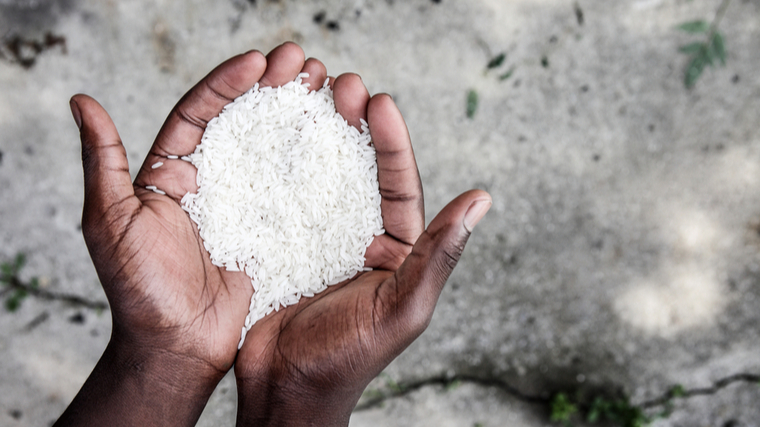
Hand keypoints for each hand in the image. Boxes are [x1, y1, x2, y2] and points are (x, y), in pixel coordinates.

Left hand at [56, 43, 311, 425]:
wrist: (177, 345)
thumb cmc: (138, 290)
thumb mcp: (111, 222)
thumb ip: (102, 163)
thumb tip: (82, 102)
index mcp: (173, 172)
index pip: (200, 112)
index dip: (227, 82)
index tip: (258, 62)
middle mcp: (213, 182)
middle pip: (245, 122)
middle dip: (273, 88)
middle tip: (303, 64)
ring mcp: (246, 206)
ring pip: (275, 150)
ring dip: (299, 116)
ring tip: (329, 89)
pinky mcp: (273, 232)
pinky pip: (296, 193)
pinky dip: (316, 166)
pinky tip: (338, 142)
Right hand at [233, 48, 491, 425]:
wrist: (285, 390)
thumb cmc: (347, 359)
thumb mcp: (402, 308)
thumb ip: (439, 255)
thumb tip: (483, 198)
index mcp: (397, 248)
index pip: (398, 182)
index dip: (391, 139)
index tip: (378, 101)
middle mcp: (360, 235)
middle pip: (358, 166)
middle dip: (350, 123)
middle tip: (339, 83)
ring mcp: (318, 237)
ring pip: (318, 173)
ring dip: (313, 133)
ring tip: (303, 93)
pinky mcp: (279, 243)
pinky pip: (278, 195)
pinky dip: (273, 162)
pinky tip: (262, 133)